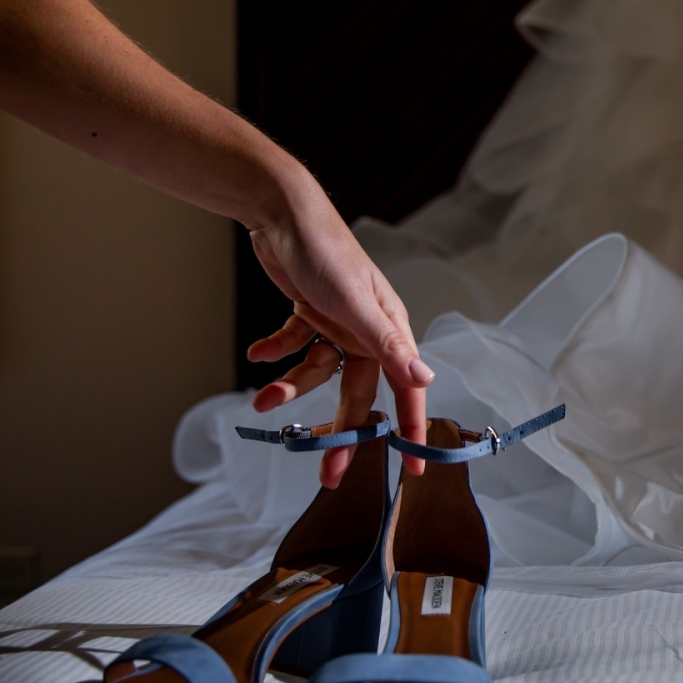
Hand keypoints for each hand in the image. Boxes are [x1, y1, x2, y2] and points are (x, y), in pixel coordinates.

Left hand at [244, 177, 432, 486]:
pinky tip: (258, 354)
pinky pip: (294, 345)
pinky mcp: (308, 312)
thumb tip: (424, 379)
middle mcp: (365, 330)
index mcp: (388, 329)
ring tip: (263, 401)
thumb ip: (389, 346)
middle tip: (328, 471)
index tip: (412, 470)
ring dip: (290, 387)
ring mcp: (335, 323)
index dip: (409, 428)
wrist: (282, 212)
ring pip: (317, 372)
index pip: (405, 388)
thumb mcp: (357, 304)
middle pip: (356, 392)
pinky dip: (276, 352)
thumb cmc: (327, 252)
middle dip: (340, 431)